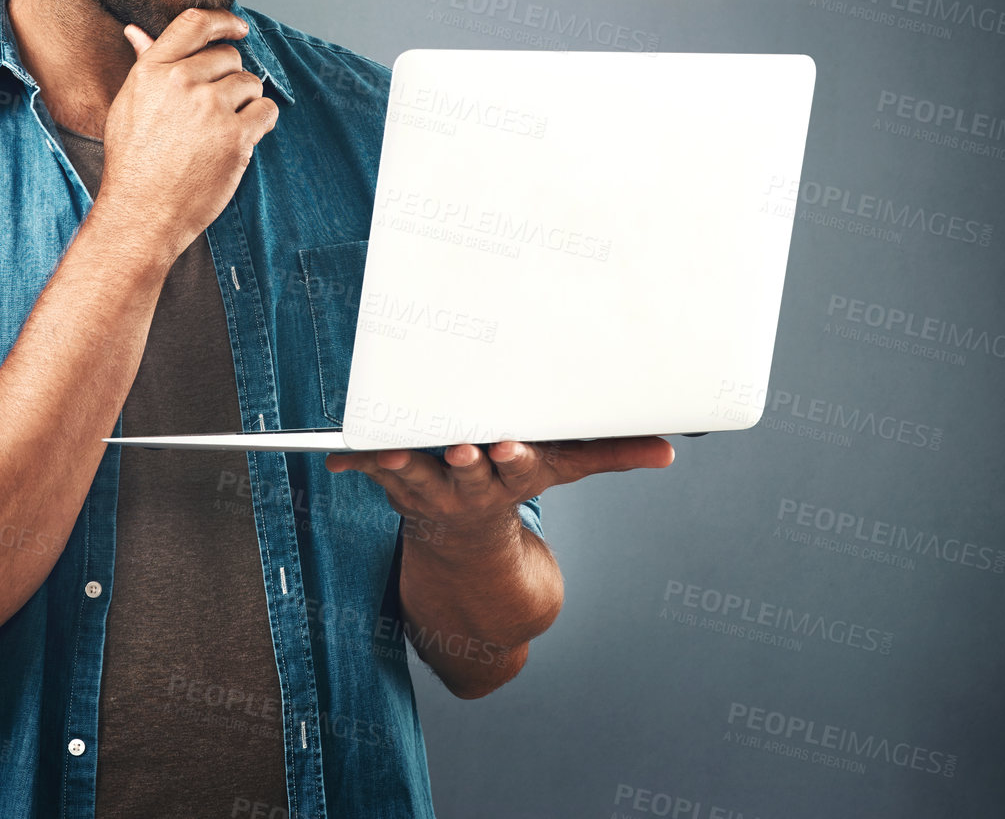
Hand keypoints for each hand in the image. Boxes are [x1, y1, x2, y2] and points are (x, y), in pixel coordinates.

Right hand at [96, 8, 277, 263]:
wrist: (141, 213)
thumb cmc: (133, 162)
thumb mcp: (129, 105)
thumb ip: (144, 64)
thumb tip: (137, 31)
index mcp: (153, 69)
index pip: (195, 23)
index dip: (224, 21)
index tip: (238, 28)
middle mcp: (182, 81)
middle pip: (230, 57)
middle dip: (229, 80)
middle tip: (213, 112)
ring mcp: (210, 107)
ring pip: (251, 83)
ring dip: (245, 104)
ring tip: (220, 131)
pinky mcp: (236, 136)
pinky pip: (267, 111)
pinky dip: (260, 124)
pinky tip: (240, 140)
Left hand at [324, 438, 673, 543]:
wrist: (463, 557)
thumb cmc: (510, 486)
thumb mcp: (560, 470)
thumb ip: (609, 454)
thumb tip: (669, 448)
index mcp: (506, 480)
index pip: (513, 468)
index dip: (510, 459)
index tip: (509, 448)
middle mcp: (466, 486)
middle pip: (464, 472)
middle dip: (463, 460)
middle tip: (461, 447)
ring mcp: (428, 489)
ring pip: (413, 475)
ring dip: (399, 466)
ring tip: (387, 456)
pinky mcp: (393, 483)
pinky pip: (369, 472)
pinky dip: (355, 464)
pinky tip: (336, 460)